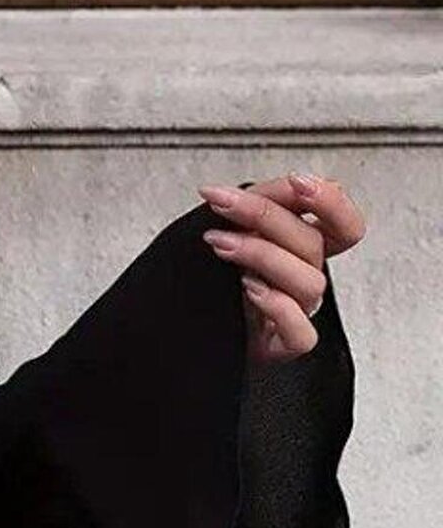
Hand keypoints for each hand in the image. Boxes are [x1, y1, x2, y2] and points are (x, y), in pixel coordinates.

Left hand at [198, 172, 366, 365]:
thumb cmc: (213, 276)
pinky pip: (302, 333)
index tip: (297, 182)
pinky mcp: (283, 346)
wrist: (181, 324)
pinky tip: (249, 289)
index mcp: (304, 248)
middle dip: (265, 215)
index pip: (345, 226)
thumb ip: (266, 201)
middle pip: (314, 244)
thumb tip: (289, 183)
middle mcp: (305, 278)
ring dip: (262, 255)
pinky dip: (279, 308)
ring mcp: (297, 313)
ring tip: (219, 243)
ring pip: (309, 283)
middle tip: (222, 203)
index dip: (333, 202)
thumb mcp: (236, 226)